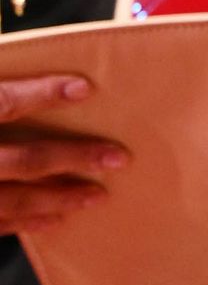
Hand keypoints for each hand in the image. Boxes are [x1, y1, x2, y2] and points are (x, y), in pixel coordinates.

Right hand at [0, 79, 123, 237]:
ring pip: (17, 199)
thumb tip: (18, 61)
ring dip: (61, 197)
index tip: (84, 88)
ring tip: (99, 195)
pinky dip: (30, 222)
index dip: (42, 95)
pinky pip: (0, 223)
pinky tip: (58, 218)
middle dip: (74, 158)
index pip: (4, 103)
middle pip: (25, 160)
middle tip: (118, 158)